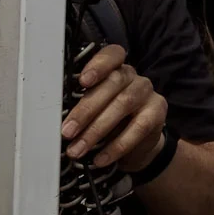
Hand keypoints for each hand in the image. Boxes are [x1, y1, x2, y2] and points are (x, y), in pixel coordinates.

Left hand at [61, 44, 167, 169]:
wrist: (137, 145)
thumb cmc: (108, 123)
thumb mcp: (93, 112)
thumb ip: (80, 108)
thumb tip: (55, 122)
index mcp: (114, 70)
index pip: (112, 55)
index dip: (99, 65)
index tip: (83, 81)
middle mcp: (132, 78)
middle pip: (112, 83)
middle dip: (86, 109)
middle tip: (67, 131)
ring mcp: (147, 93)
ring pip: (124, 103)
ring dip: (97, 129)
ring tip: (78, 149)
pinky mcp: (158, 112)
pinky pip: (138, 127)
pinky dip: (116, 145)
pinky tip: (101, 158)